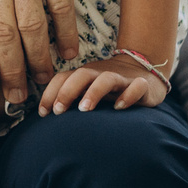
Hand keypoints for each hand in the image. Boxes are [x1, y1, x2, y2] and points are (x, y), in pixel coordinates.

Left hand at [39, 54, 168, 114]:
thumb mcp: (87, 90)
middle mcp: (101, 74)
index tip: (43, 113)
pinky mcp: (142, 85)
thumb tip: (44, 118)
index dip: (50, 93)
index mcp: (85, 75)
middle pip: (81, 75)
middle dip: (67, 92)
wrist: (145, 69)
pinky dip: (128, 95)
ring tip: (83, 109)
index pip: (62, 78)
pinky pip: (137, 87)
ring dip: (93, 92)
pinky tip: (120, 108)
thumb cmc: (109, 87)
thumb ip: (69, 99)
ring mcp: (122, 78)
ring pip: (106, 79)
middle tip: (58, 111)